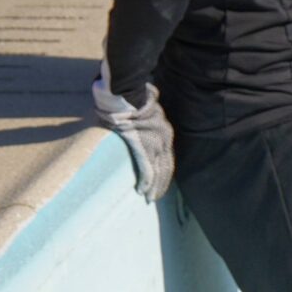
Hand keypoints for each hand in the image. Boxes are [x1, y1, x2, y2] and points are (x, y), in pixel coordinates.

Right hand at [91, 63, 173, 201]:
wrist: (125, 93)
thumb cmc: (128, 96)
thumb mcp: (143, 108)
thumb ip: (144, 115)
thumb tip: (136, 109)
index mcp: (163, 131)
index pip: (167, 157)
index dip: (164, 172)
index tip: (160, 183)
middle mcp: (163, 139)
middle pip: (166, 167)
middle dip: (161, 184)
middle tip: (155, 197)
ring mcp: (154, 143)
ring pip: (158, 171)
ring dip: (154, 187)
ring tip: (149, 198)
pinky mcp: (142, 146)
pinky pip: (146, 169)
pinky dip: (145, 181)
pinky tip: (142, 190)